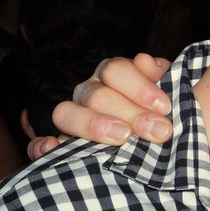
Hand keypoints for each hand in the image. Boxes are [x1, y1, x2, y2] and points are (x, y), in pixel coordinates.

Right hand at [27, 53, 171, 160]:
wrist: (158, 137)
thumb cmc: (164, 112)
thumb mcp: (169, 91)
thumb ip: (161, 76)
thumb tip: (145, 61)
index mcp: (114, 74)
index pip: (116, 70)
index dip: (140, 87)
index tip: (165, 107)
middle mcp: (90, 91)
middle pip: (98, 95)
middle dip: (130, 113)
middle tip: (157, 131)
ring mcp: (72, 116)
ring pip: (67, 113)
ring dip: (94, 125)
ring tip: (123, 138)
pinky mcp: (61, 144)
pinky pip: (40, 142)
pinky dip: (42, 145)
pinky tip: (52, 149)